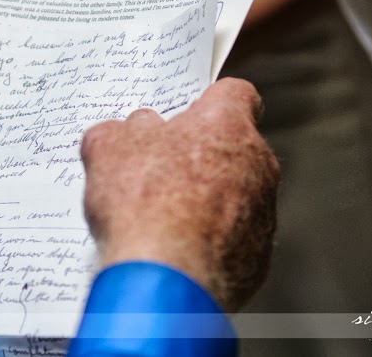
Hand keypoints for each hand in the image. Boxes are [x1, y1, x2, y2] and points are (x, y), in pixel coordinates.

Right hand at [80, 78, 279, 311]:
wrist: (165, 278)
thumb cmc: (143, 204)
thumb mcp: (108, 148)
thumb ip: (119, 131)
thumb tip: (123, 134)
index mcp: (226, 125)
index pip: (236, 93)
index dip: (210, 100)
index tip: (192, 113)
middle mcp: (257, 164)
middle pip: (233, 148)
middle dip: (199, 155)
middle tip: (159, 169)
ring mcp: (263, 213)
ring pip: (237, 195)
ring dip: (206, 200)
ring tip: (162, 217)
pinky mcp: (258, 257)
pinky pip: (235, 238)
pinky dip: (210, 240)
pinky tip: (176, 249)